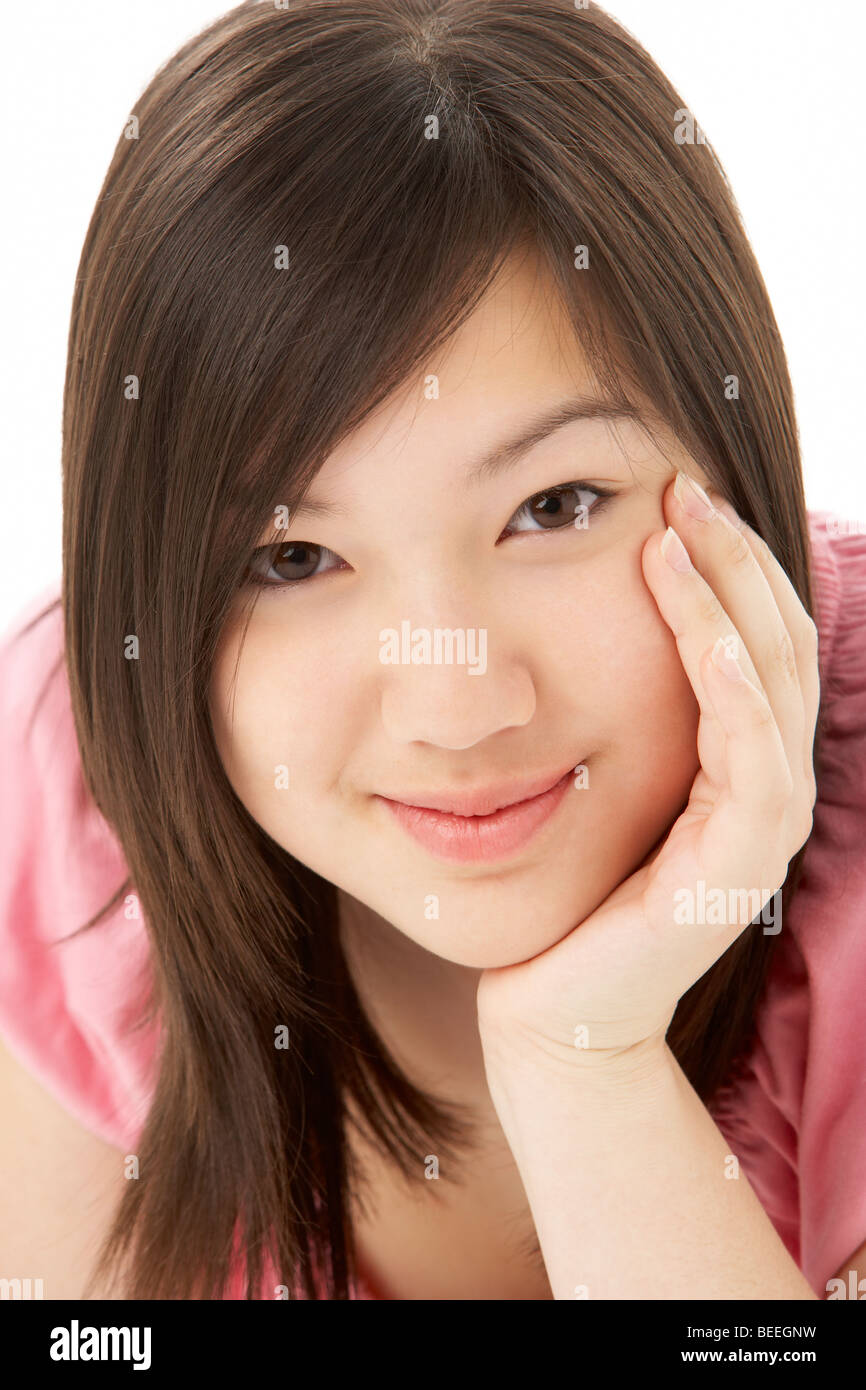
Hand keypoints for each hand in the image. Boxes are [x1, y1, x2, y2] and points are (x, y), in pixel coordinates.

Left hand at [477, 472, 819, 1070]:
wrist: (554, 1002)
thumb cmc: (567, 883)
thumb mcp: (597, 770)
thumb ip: (615, 703)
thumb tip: (576, 601)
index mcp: (738, 758)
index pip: (755, 636)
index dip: (725, 563)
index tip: (674, 493)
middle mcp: (763, 785)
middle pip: (776, 642)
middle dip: (733, 558)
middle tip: (683, 486)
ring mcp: (759, 828)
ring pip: (772, 686)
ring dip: (731, 603)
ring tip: (681, 534)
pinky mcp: (737, 869)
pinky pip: (753, 761)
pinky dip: (735, 690)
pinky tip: (706, 636)